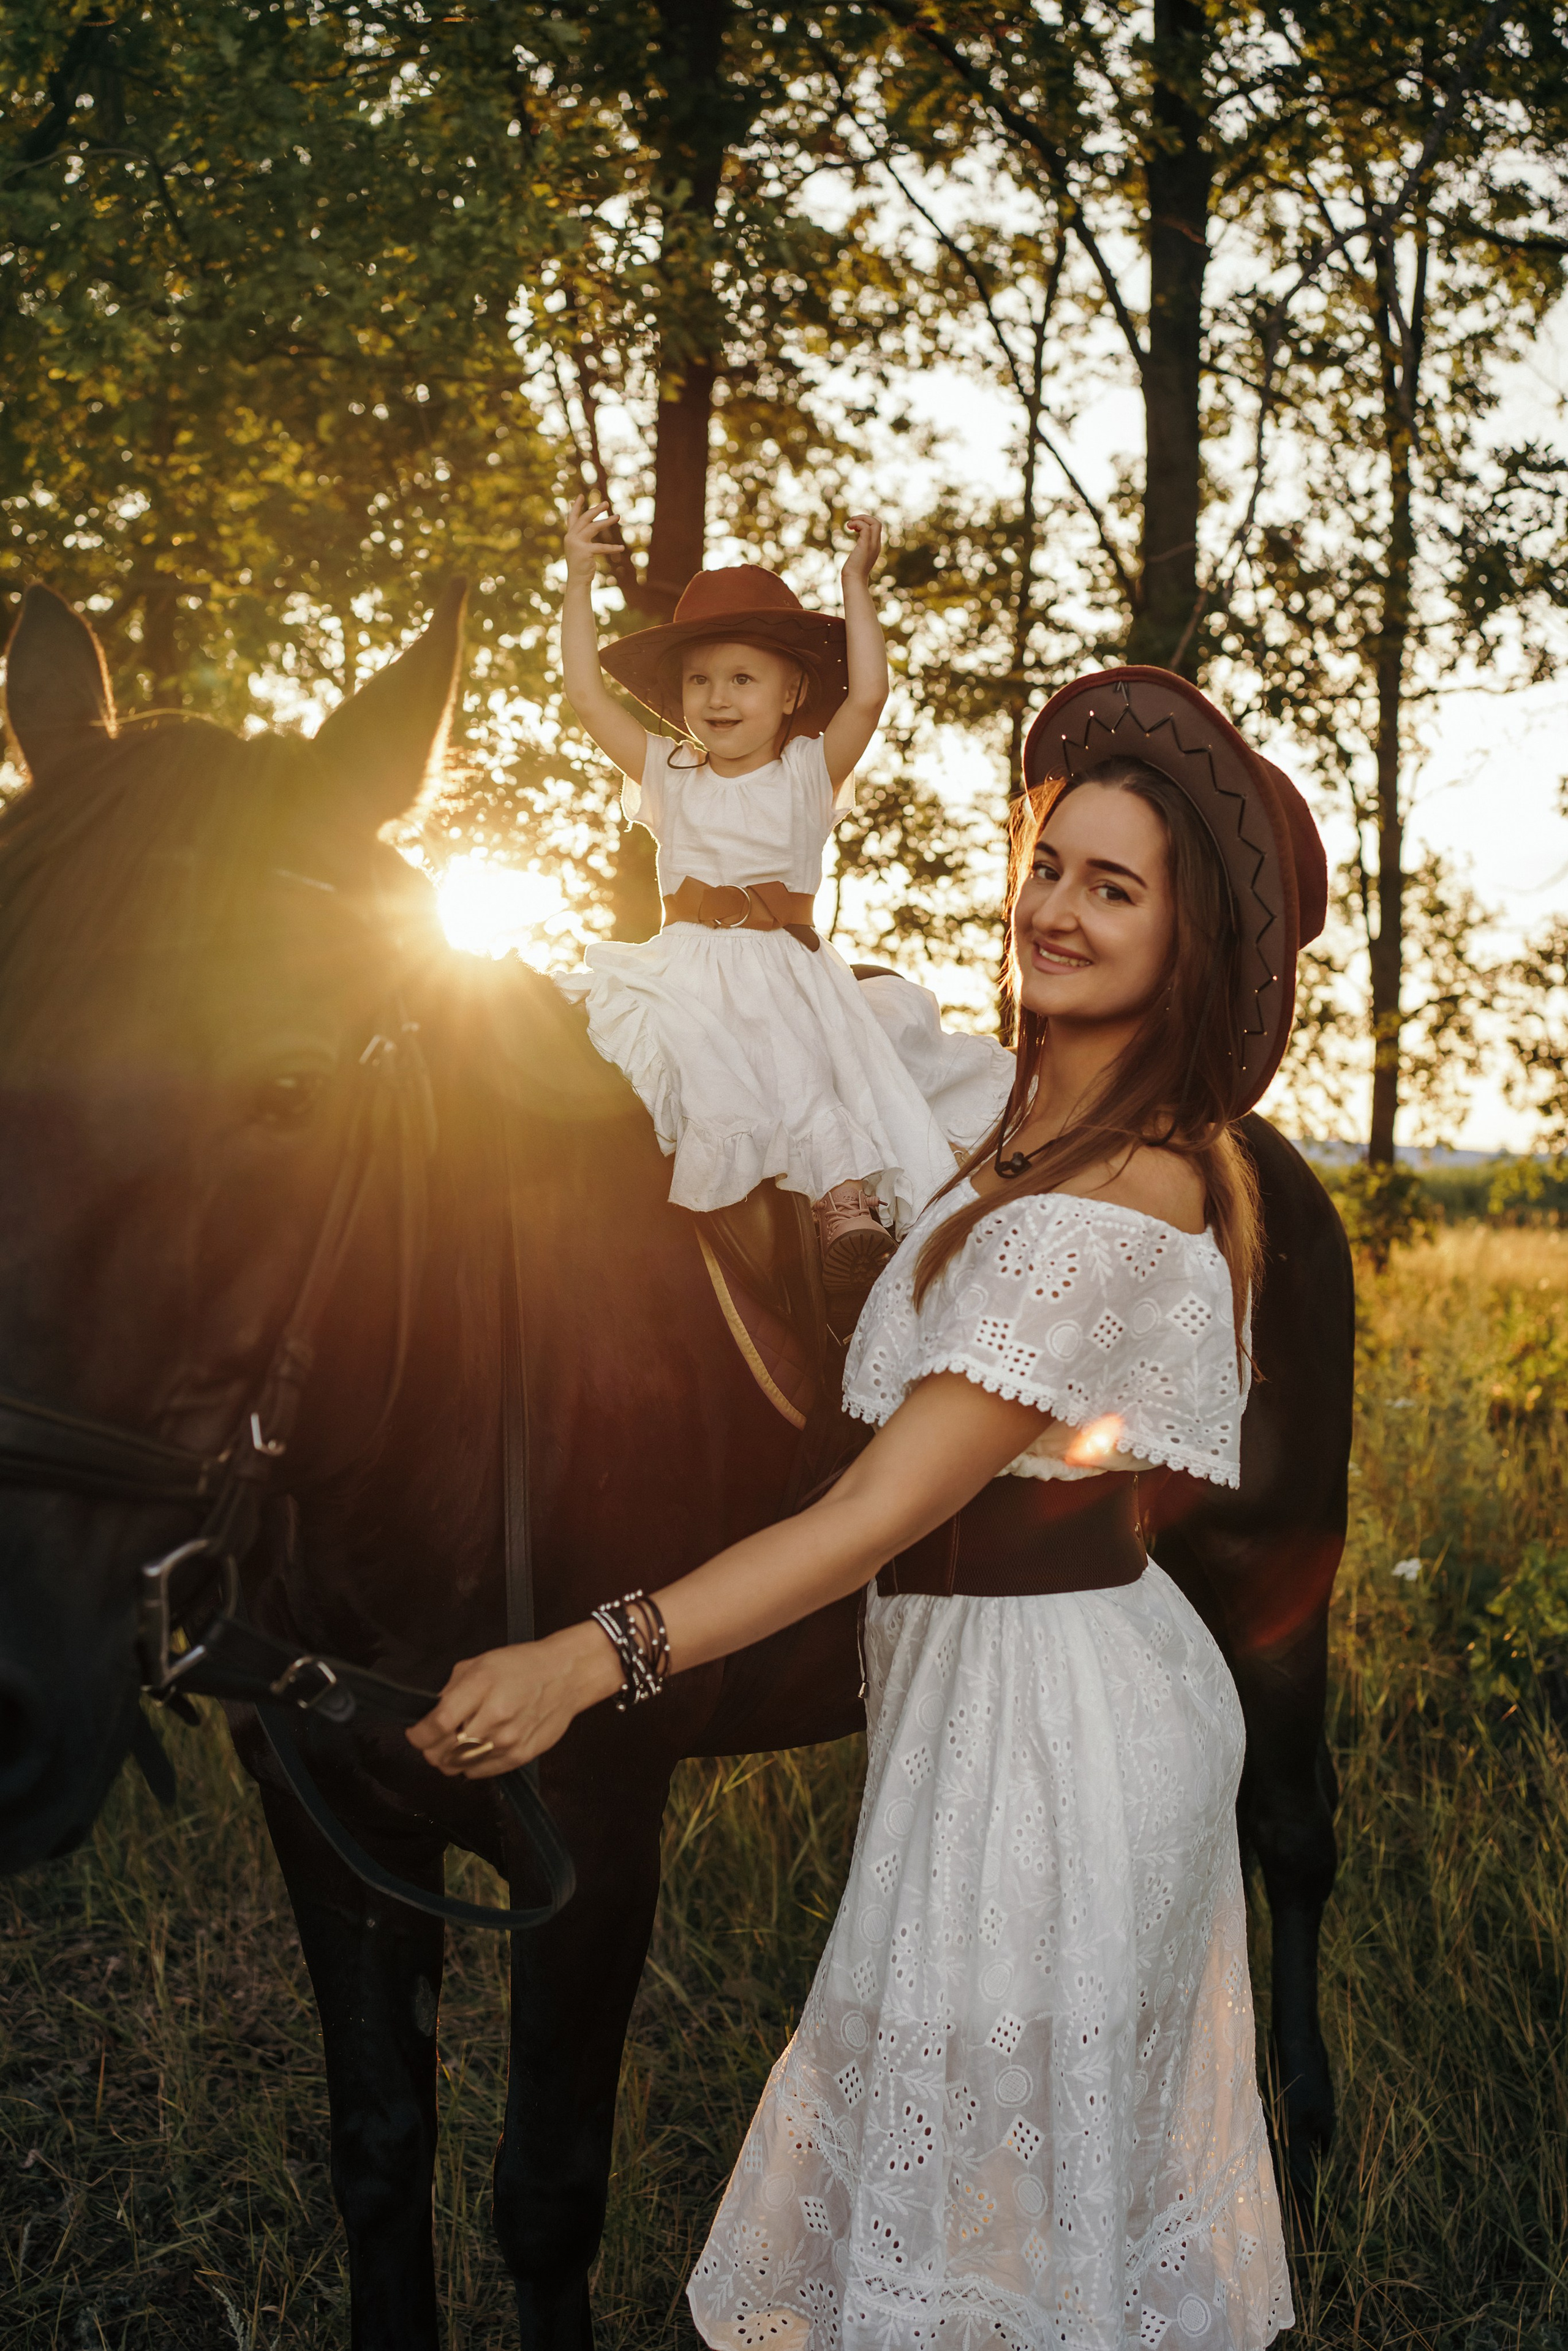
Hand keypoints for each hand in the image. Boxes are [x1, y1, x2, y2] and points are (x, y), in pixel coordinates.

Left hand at [406, 1623, 616, 1777]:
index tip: (415, 1733)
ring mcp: (508, 1741)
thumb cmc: (521, 1665)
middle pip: (444, 1752)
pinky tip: (475, 1749)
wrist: (566, 1675)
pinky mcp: (519, 1757)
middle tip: (433, 1740)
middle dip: (430, 1748)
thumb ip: (451, 1690)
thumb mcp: (480, 1663)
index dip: (418, 1735)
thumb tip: (429, 1715)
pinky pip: (480, 1772)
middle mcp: (494, 1718)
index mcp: (481, 1687)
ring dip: (448, 1758)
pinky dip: (469, 1765)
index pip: (437, 1725)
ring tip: (454, 1744)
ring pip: (459, 1767)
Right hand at [563, 494, 620, 586]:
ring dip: (607, 521)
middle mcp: (571, 537)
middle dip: (595, 509)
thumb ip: (583, 537)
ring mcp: (577, 544)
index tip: (579, 496)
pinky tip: (621, 548)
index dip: (576, 507)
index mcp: (570, 536)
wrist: (577, 580)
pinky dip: (612, 548)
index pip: (572, 518)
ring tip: (618, 517)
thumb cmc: (581, 566)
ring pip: (593, 527)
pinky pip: (602, 547)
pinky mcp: (585, 551)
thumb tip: (592, 526)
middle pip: (584, 518)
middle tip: (606, 503)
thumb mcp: (580, 549)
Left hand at [841, 513, 883, 584]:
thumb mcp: (857, 558)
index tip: (854, 527)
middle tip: (852, 521)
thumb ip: (859, 551)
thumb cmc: (853, 573)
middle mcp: (876, 545)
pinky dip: (857, 523)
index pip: (876, 528)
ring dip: (860, 519)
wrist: (854, 581)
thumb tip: (855, 552)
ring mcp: (872, 545)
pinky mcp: (865, 545)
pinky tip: (849, 527)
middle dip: (864, 518)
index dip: (866, 523)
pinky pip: (865, 527)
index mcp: (875, 547)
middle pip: (877, 523)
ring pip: (874, 523)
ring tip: (849, 524)